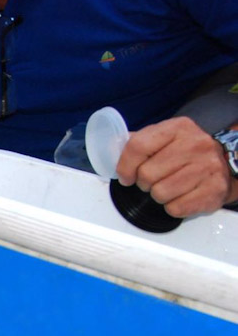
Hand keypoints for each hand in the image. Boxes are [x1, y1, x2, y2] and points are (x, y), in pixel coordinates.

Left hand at [116, 116, 237, 217]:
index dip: (125, 166)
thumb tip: (111, 149)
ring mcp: (207, 167)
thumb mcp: (164, 138)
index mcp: (178, 128)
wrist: (224, 164)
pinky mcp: (214, 190)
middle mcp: (196, 145)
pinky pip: (175, 208)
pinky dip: (173, 207)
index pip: (138, 146)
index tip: (126, 176)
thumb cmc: (186, 153)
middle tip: (154, 180)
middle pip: (147, 174)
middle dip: (144, 182)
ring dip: (158, 196)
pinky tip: (181, 195)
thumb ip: (138, 142)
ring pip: (160, 193)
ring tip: (169, 186)